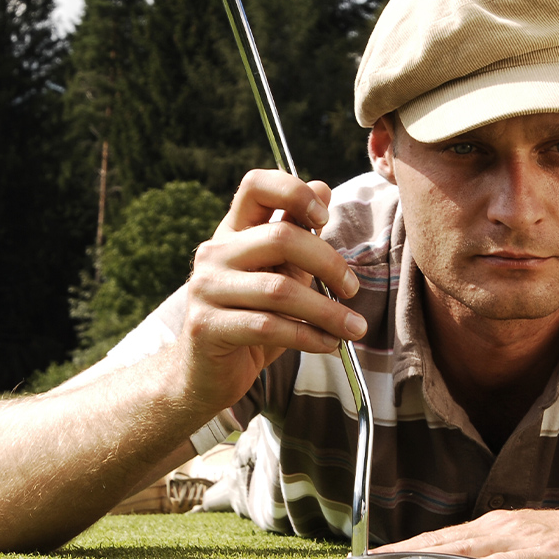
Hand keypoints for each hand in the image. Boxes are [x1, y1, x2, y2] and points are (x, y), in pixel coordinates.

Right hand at [175, 168, 366, 410]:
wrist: (205, 373)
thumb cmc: (249, 320)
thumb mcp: (278, 273)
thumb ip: (297, 235)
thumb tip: (322, 188)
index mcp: (231, 232)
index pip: (256, 185)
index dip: (294, 192)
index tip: (324, 218)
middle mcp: (214, 253)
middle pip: (281, 237)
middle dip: (329, 263)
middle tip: (353, 289)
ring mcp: (206, 289)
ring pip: (280, 290)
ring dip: (327, 311)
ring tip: (354, 328)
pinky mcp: (207, 326)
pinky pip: (269, 327)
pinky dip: (308, 337)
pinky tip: (328, 345)